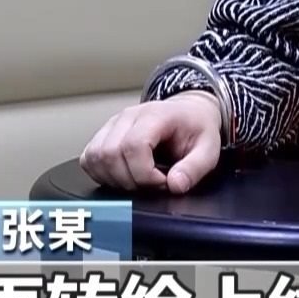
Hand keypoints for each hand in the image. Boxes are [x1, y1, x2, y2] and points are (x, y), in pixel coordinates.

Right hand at [80, 93, 223, 194]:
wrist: (189, 112)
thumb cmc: (196, 128)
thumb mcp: (209, 149)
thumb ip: (195, 168)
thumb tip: (175, 185)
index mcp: (154, 115)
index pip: (133, 146)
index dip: (145, 174)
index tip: (163, 182)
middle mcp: (128, 116)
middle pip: (110, 154)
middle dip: (130, 180)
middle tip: (152, 183)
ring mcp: (112, 124)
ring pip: (95, 157)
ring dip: (114, 178)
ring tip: (139, 180)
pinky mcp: (104, 135)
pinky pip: (89, 158)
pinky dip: (102, 174)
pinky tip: (123, 176)